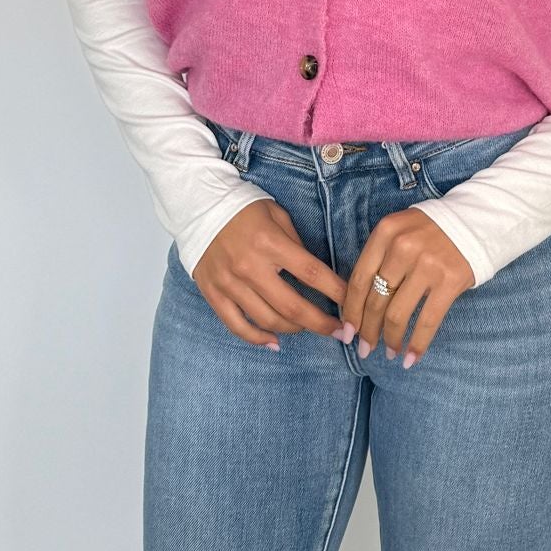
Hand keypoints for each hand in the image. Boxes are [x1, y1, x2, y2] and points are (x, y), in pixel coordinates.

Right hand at [191, 200, 349, 349]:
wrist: (199, 206)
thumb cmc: (245, 209)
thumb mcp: (278, 215)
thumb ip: (296, 245)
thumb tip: (315, 276)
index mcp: (270, 243)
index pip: (311, 273)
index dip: (336, 292)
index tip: (352, 305)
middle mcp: (250, 267)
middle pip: (292, 307)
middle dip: (322, 323)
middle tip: (340, 332)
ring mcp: (230, 283)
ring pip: (267, 321)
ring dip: (295, 330)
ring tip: (309, 328)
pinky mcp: (214, 294)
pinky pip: (237, 326)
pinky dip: (258, 339)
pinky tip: (275, 343)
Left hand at [341, 208, 475, 365]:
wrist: (476, 220)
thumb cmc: (431, 231)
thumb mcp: (400, 231)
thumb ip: (380, 257)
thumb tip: (358, 305)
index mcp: (385, 232)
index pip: (359, 280)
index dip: (351, 311)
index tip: (347, 332)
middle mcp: (403, 247)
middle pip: (376, 300)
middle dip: (368, 331)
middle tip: (365, 349)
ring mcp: (427, 264)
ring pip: (398, 314)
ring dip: (390, 340)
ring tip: (389, 352)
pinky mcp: (450, 281)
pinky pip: (427, 321)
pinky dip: (417, 344)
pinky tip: (411, 358)